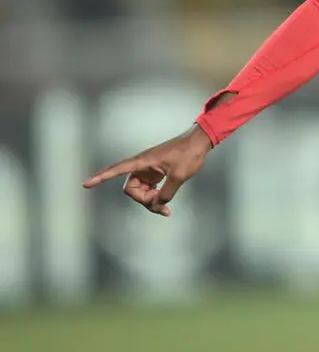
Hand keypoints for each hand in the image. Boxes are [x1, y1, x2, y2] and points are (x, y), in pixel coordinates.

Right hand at [82, 125, 212, 215]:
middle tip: (161, 206)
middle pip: (131, 189)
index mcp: (143, 161)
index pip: (116, 169)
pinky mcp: (155, 173)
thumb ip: (166, 193)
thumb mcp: (180, 176)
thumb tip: (158, 203)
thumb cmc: (189, 154)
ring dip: (150, 202)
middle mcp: (142, 165)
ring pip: (140, 192)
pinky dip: (155, 199)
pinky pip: (149, 190)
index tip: (86, 184)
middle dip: (142, 201)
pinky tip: (164, 206)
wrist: (200, 142)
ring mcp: (148, 170)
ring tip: (165, 210)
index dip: (101, 177)